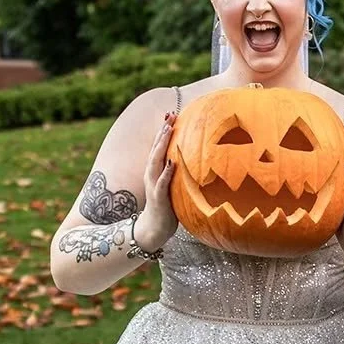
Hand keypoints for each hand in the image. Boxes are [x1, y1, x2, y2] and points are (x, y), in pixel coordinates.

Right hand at [138, 112, 179, 249]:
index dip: (164, 130)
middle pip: (156, 148)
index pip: (160, 147)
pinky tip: (172, 163)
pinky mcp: (158, 198)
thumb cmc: (166, 207)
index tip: (172, 114)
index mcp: (157, 171)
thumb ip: (178, 173)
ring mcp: (154, 185)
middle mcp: (152, 174)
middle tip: (170, 114)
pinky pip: (161, 183)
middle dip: (162, 131)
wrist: (154, 229)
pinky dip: (166, 173)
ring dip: (161, 145)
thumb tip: (191, 162)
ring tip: (168, 130)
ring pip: (155, 161)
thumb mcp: (173, 186)